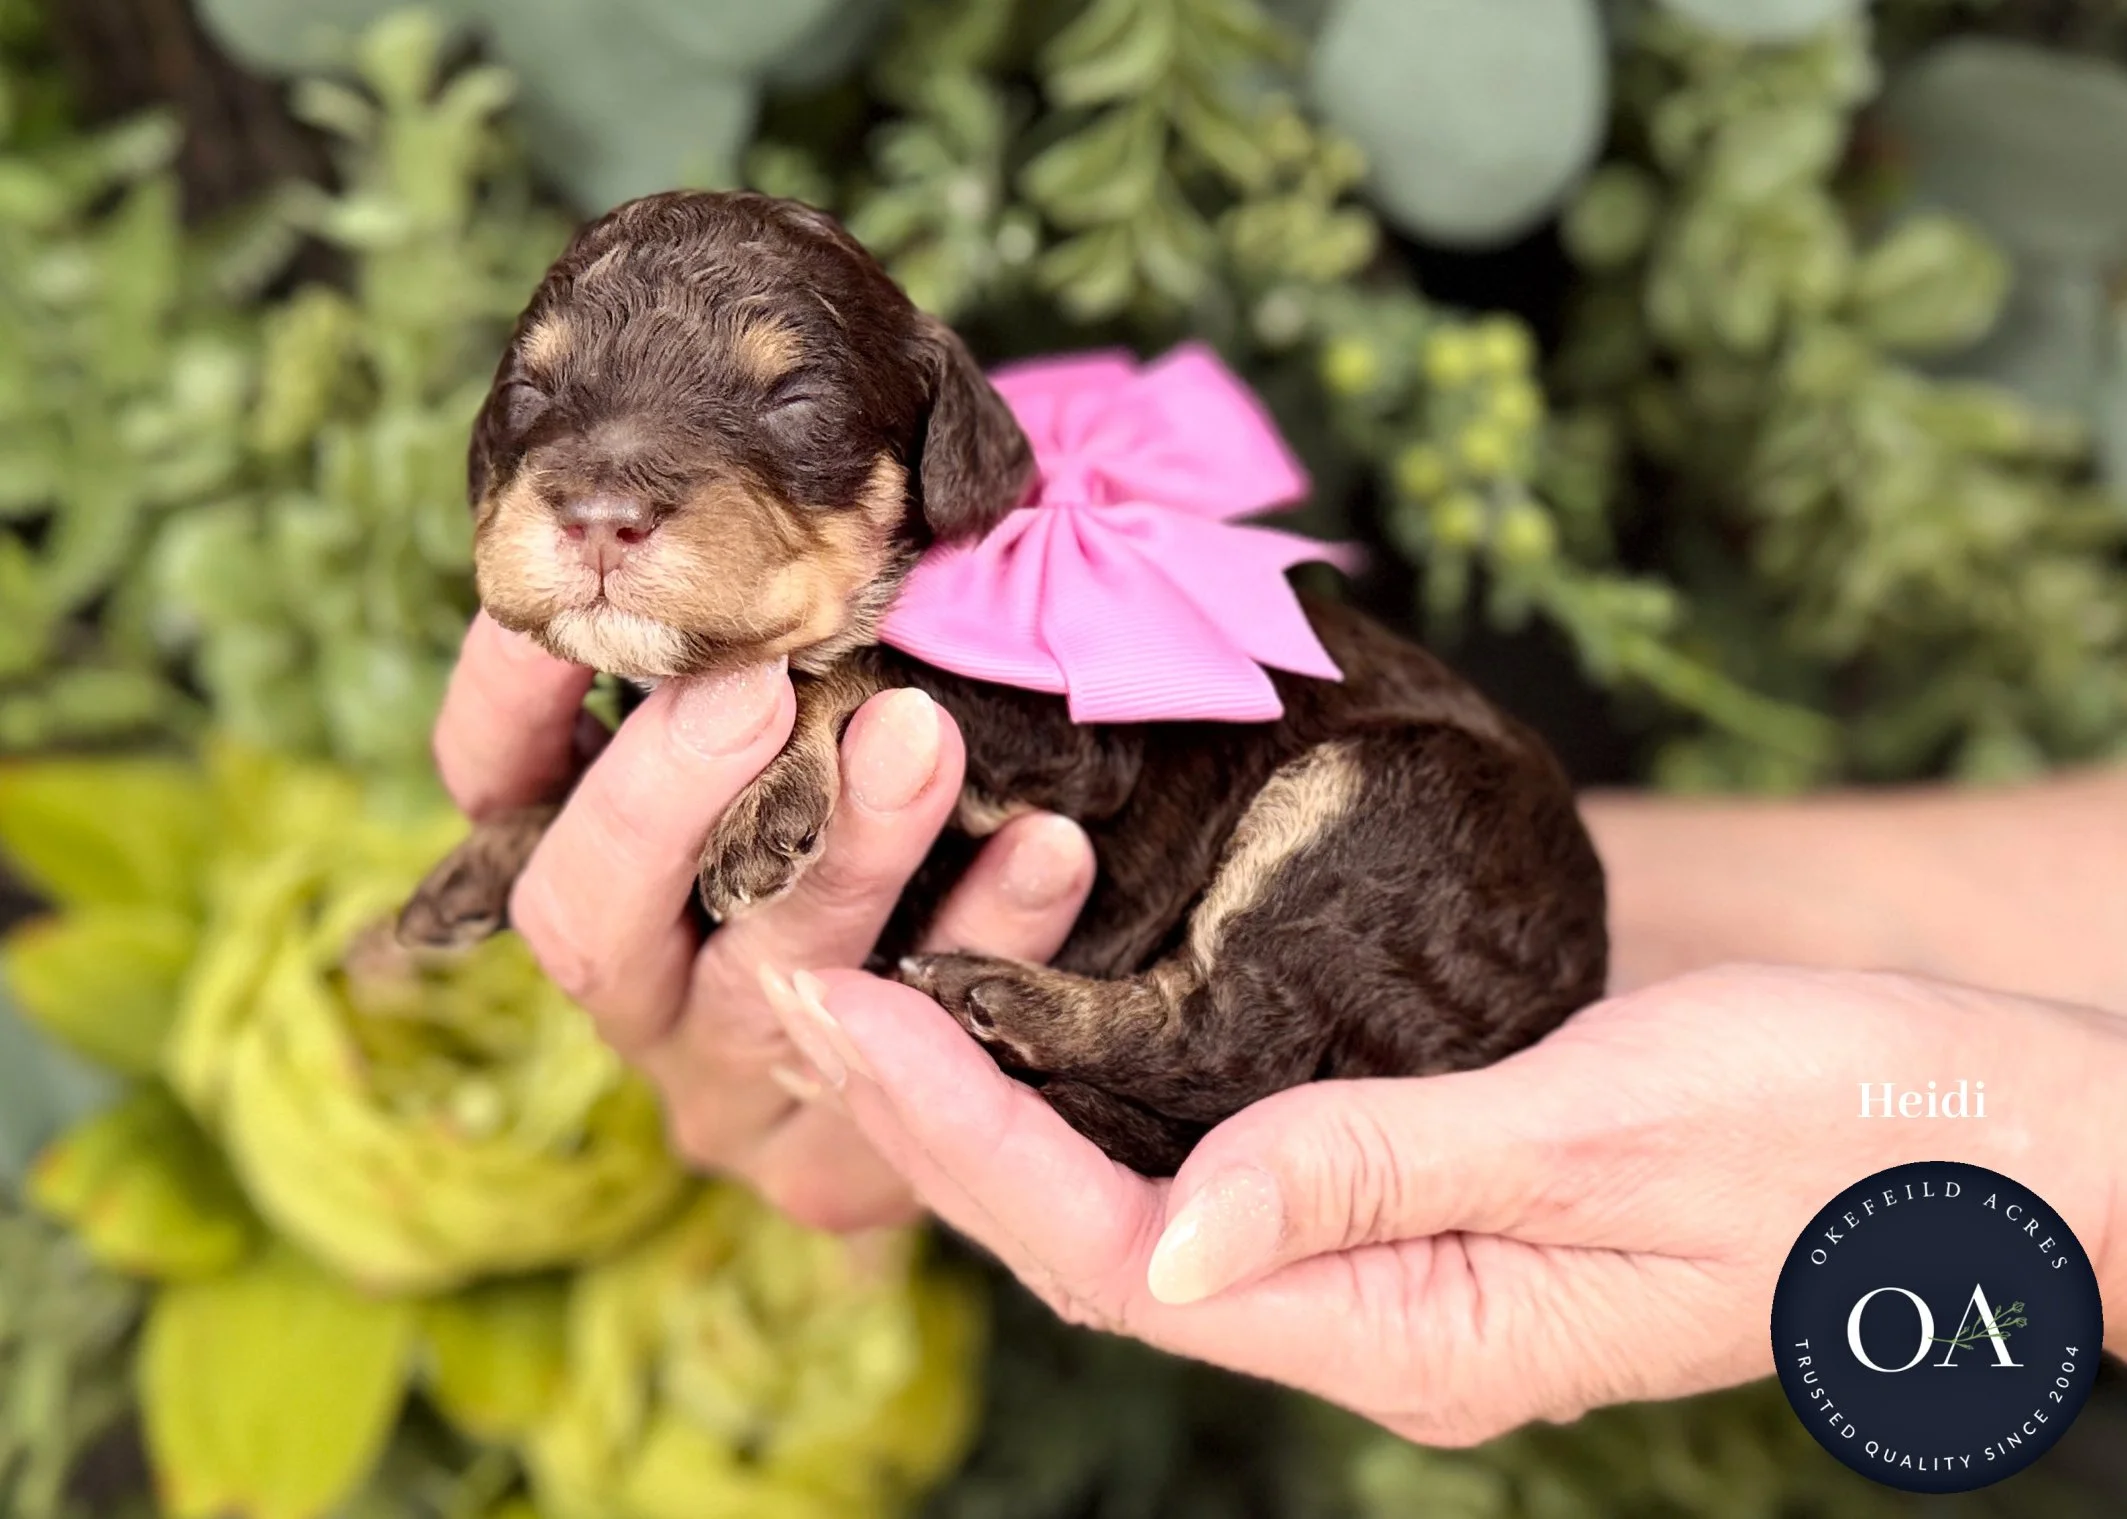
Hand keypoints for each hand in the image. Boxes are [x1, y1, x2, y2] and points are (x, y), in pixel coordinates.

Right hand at [430, 613, 1095, 1230]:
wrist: (968, 1057)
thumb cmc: (869, 811)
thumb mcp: (796, 728)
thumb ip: (759, 642)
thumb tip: (769, 492)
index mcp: (588, 877)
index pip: (493, 785)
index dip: (509, 691)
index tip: (563, 585)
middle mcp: (639, 993)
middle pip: (586, 916)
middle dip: (662, 792)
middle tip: (751, 682)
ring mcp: (734, 1090)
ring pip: (764, 984)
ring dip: (846, 854)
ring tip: (922, 737)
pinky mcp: (843, 1166)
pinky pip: (920, 1058)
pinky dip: (988, 939)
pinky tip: (1048, 846)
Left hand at [766, 960, 2126, 1442]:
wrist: (2006, 1124)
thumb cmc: (1851, 1123)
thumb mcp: (1615, 1128)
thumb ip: (1385, 1172)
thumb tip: (1171, 1238)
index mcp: (1417, 1332)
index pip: (1127, 1259)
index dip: (964, 1139)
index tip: (841, 1006)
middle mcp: (1384, 1313)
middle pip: (1105, 1235)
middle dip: (941, 1114)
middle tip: (800, 967)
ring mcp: (1407, 1250)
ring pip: (1152, 1189)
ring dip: (1010, 1086)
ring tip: (876, 962)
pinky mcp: (1434, 1175)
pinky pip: (1233, 1136)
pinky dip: (1122, 1067)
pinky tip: (1054, 983)